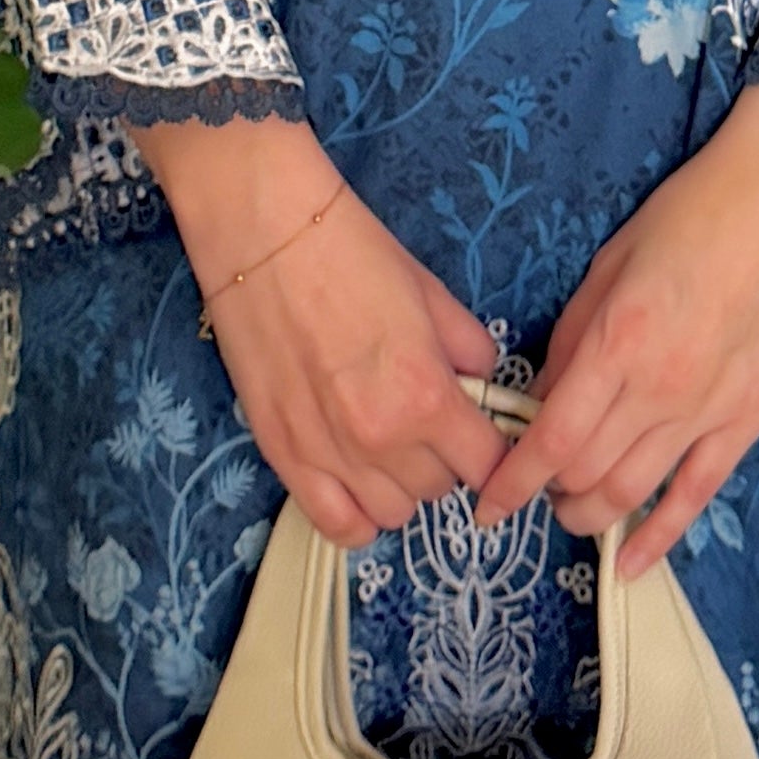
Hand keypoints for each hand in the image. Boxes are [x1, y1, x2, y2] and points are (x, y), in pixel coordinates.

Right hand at [131, 114, 506, 545]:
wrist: (265, 233)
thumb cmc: (352, 251)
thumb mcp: (432, 293)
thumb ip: (469, 349)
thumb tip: (483, 383)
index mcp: (427, 395)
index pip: (488, 466)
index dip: (493, 450)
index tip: (484, 434)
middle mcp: (381, 439)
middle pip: (440, 489)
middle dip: (445, 456)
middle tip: (429, 416)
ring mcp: (328, 455)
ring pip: (393, 513)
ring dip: (401, 482)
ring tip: (390, 441)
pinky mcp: (282, 457)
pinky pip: (336, 525)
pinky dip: (356, 515)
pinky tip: (358, 480)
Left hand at [472, 83, 758, 578]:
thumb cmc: (694, 213)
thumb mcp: (611, 262)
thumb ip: (576, 336)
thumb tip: (547, 396)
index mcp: (619, 340)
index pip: (551, 439)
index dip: (512, 482)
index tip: (487, 504)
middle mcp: (662, 388)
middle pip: (587, 474)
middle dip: (549, 494)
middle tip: (533, 487)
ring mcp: (711, 410)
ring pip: (635, 495)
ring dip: (592, 515)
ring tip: (572, 510)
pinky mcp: (749, 419)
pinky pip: (698, 496)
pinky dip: (660, 537)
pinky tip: (632, 563)